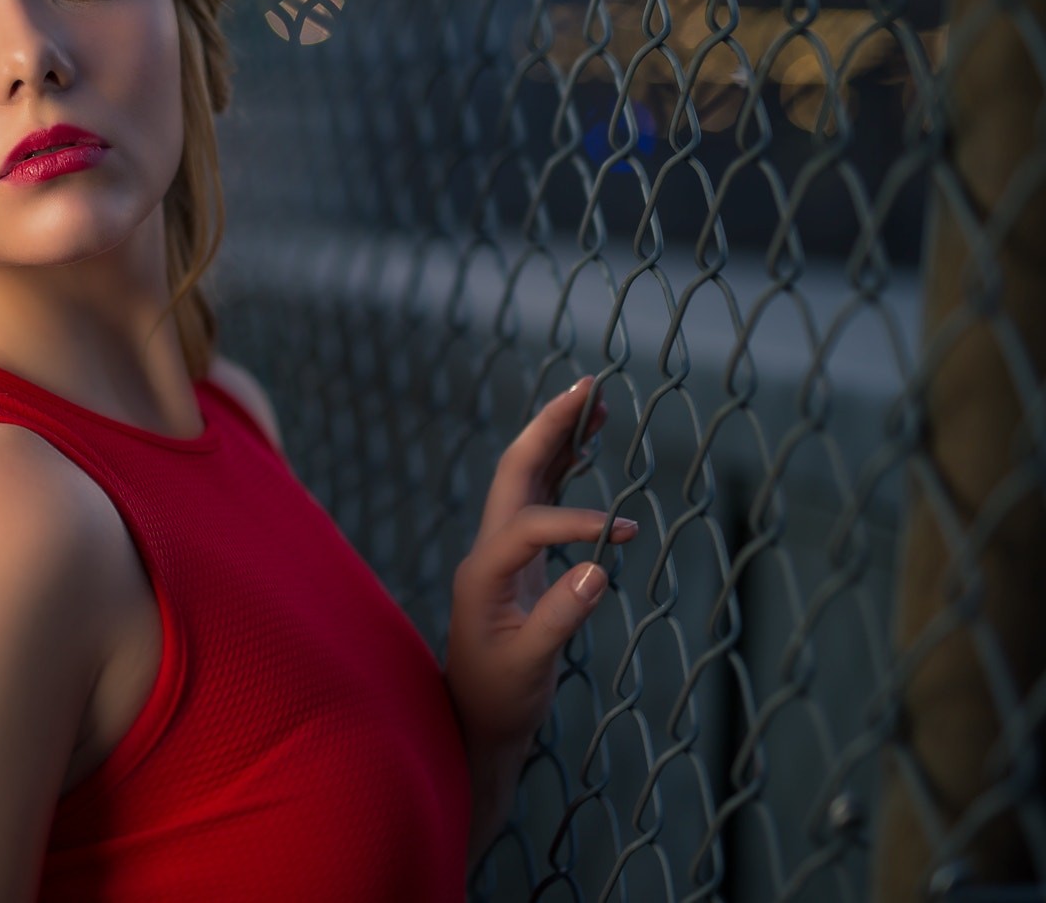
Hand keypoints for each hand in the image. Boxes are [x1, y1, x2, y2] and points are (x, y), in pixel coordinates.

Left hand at [444, 377, 633, 849]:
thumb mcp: (529, 665)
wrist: (477, 718)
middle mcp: (488, 549)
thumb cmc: (500, 695)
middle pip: (515, 471)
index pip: (528, 527)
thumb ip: (559, 619)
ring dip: (560, 438)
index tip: (626, 534)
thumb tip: (599, 568)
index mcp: (484, 572)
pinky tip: (585, 447)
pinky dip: (564, 468)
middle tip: (588, 385)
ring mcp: (503, 550)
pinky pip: (542, 498)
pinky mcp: (521, 559)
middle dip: (550, 427)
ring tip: (595, 400)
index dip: (575, 524)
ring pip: (528, 477)